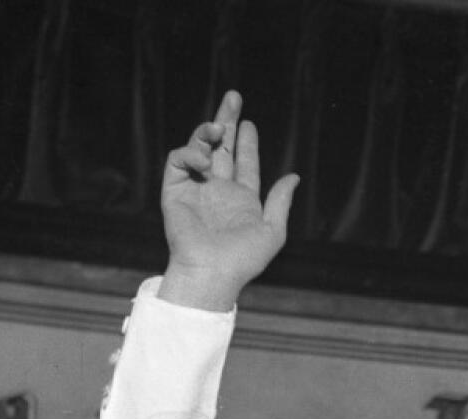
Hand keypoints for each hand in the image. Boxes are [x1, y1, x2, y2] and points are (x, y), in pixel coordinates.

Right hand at [158, 89, 300, 311]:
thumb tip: (293, 177)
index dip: (247, 143)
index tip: (249, 124)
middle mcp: (217, 190)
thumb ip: (281, 202)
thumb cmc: (244, 259)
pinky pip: (179, 161)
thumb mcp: (273, 231)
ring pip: (200, 148)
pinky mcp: (174, 190)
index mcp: (240, 199)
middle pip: (221, 147)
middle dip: (226, 121)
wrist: (211, 271)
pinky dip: (190, 153)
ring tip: (217, 127)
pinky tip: (203, 161)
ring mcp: (195, 189)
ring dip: (208, 132)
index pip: (244, 163)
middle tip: (233, 97)